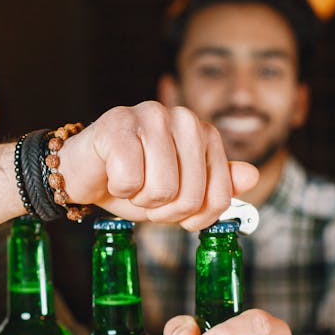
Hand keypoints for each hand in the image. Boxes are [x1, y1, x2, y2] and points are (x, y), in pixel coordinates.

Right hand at [59, 102, 258, 230]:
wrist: (82, 171)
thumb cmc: (133, 181)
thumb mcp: (180, 191)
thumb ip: (217, 185)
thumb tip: (252, 175)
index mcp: (204, 134)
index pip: (219, 196)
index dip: (194, 218)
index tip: (174, 211)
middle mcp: (183, 118)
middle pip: (190, 196)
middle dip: (164, 211)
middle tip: (146, 197)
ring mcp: (151, 116)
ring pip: (161, 189)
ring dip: (140, 200)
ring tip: (130, 184)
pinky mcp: (118, 124)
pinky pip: (130, 180)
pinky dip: (118, 189)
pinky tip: (112, 174)